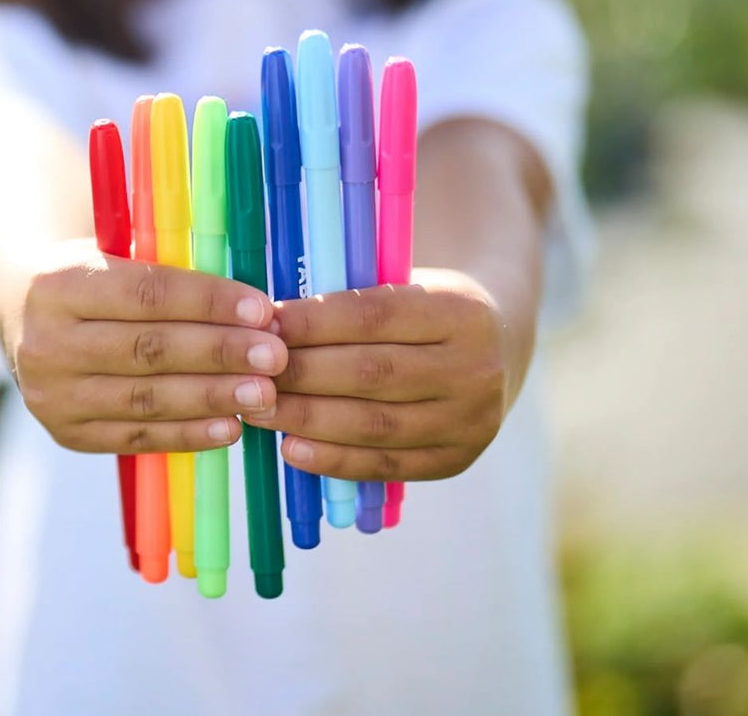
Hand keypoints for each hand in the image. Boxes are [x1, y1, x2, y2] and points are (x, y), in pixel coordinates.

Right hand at [9, 239, 287, 455]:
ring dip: (213, 397)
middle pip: (149, 350)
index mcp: (58, 282)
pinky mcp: (66, 432)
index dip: (208, 302)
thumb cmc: (95, 273)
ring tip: (264, 393)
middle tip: (276, 356)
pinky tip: (232, 427)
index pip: (146, 293)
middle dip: (220, 353)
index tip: (261, 310)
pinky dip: (188, 434)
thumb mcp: (117, 251)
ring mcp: (52, 395)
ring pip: (146, 399)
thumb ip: (171, 267)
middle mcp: (46, 342)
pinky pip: (137, 436)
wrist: (23, 311)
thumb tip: (252, 301)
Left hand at [243, 270, 511, 481]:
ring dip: (307, 419)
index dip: (313, 322)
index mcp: (460, 310)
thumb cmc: (427, 306)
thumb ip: (353, 300)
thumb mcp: (406, 282)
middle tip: (248, 371)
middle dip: (301, 373)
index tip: (264, 324)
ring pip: (374, 424)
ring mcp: (470, 421)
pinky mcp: (456, 460)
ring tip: (257, 410)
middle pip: (371, 373)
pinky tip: (292, 449)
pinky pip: (385, 465)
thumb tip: (269, 319)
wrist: (499, 347)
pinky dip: (334, 460)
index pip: (373, 316)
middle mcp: (474, 369)